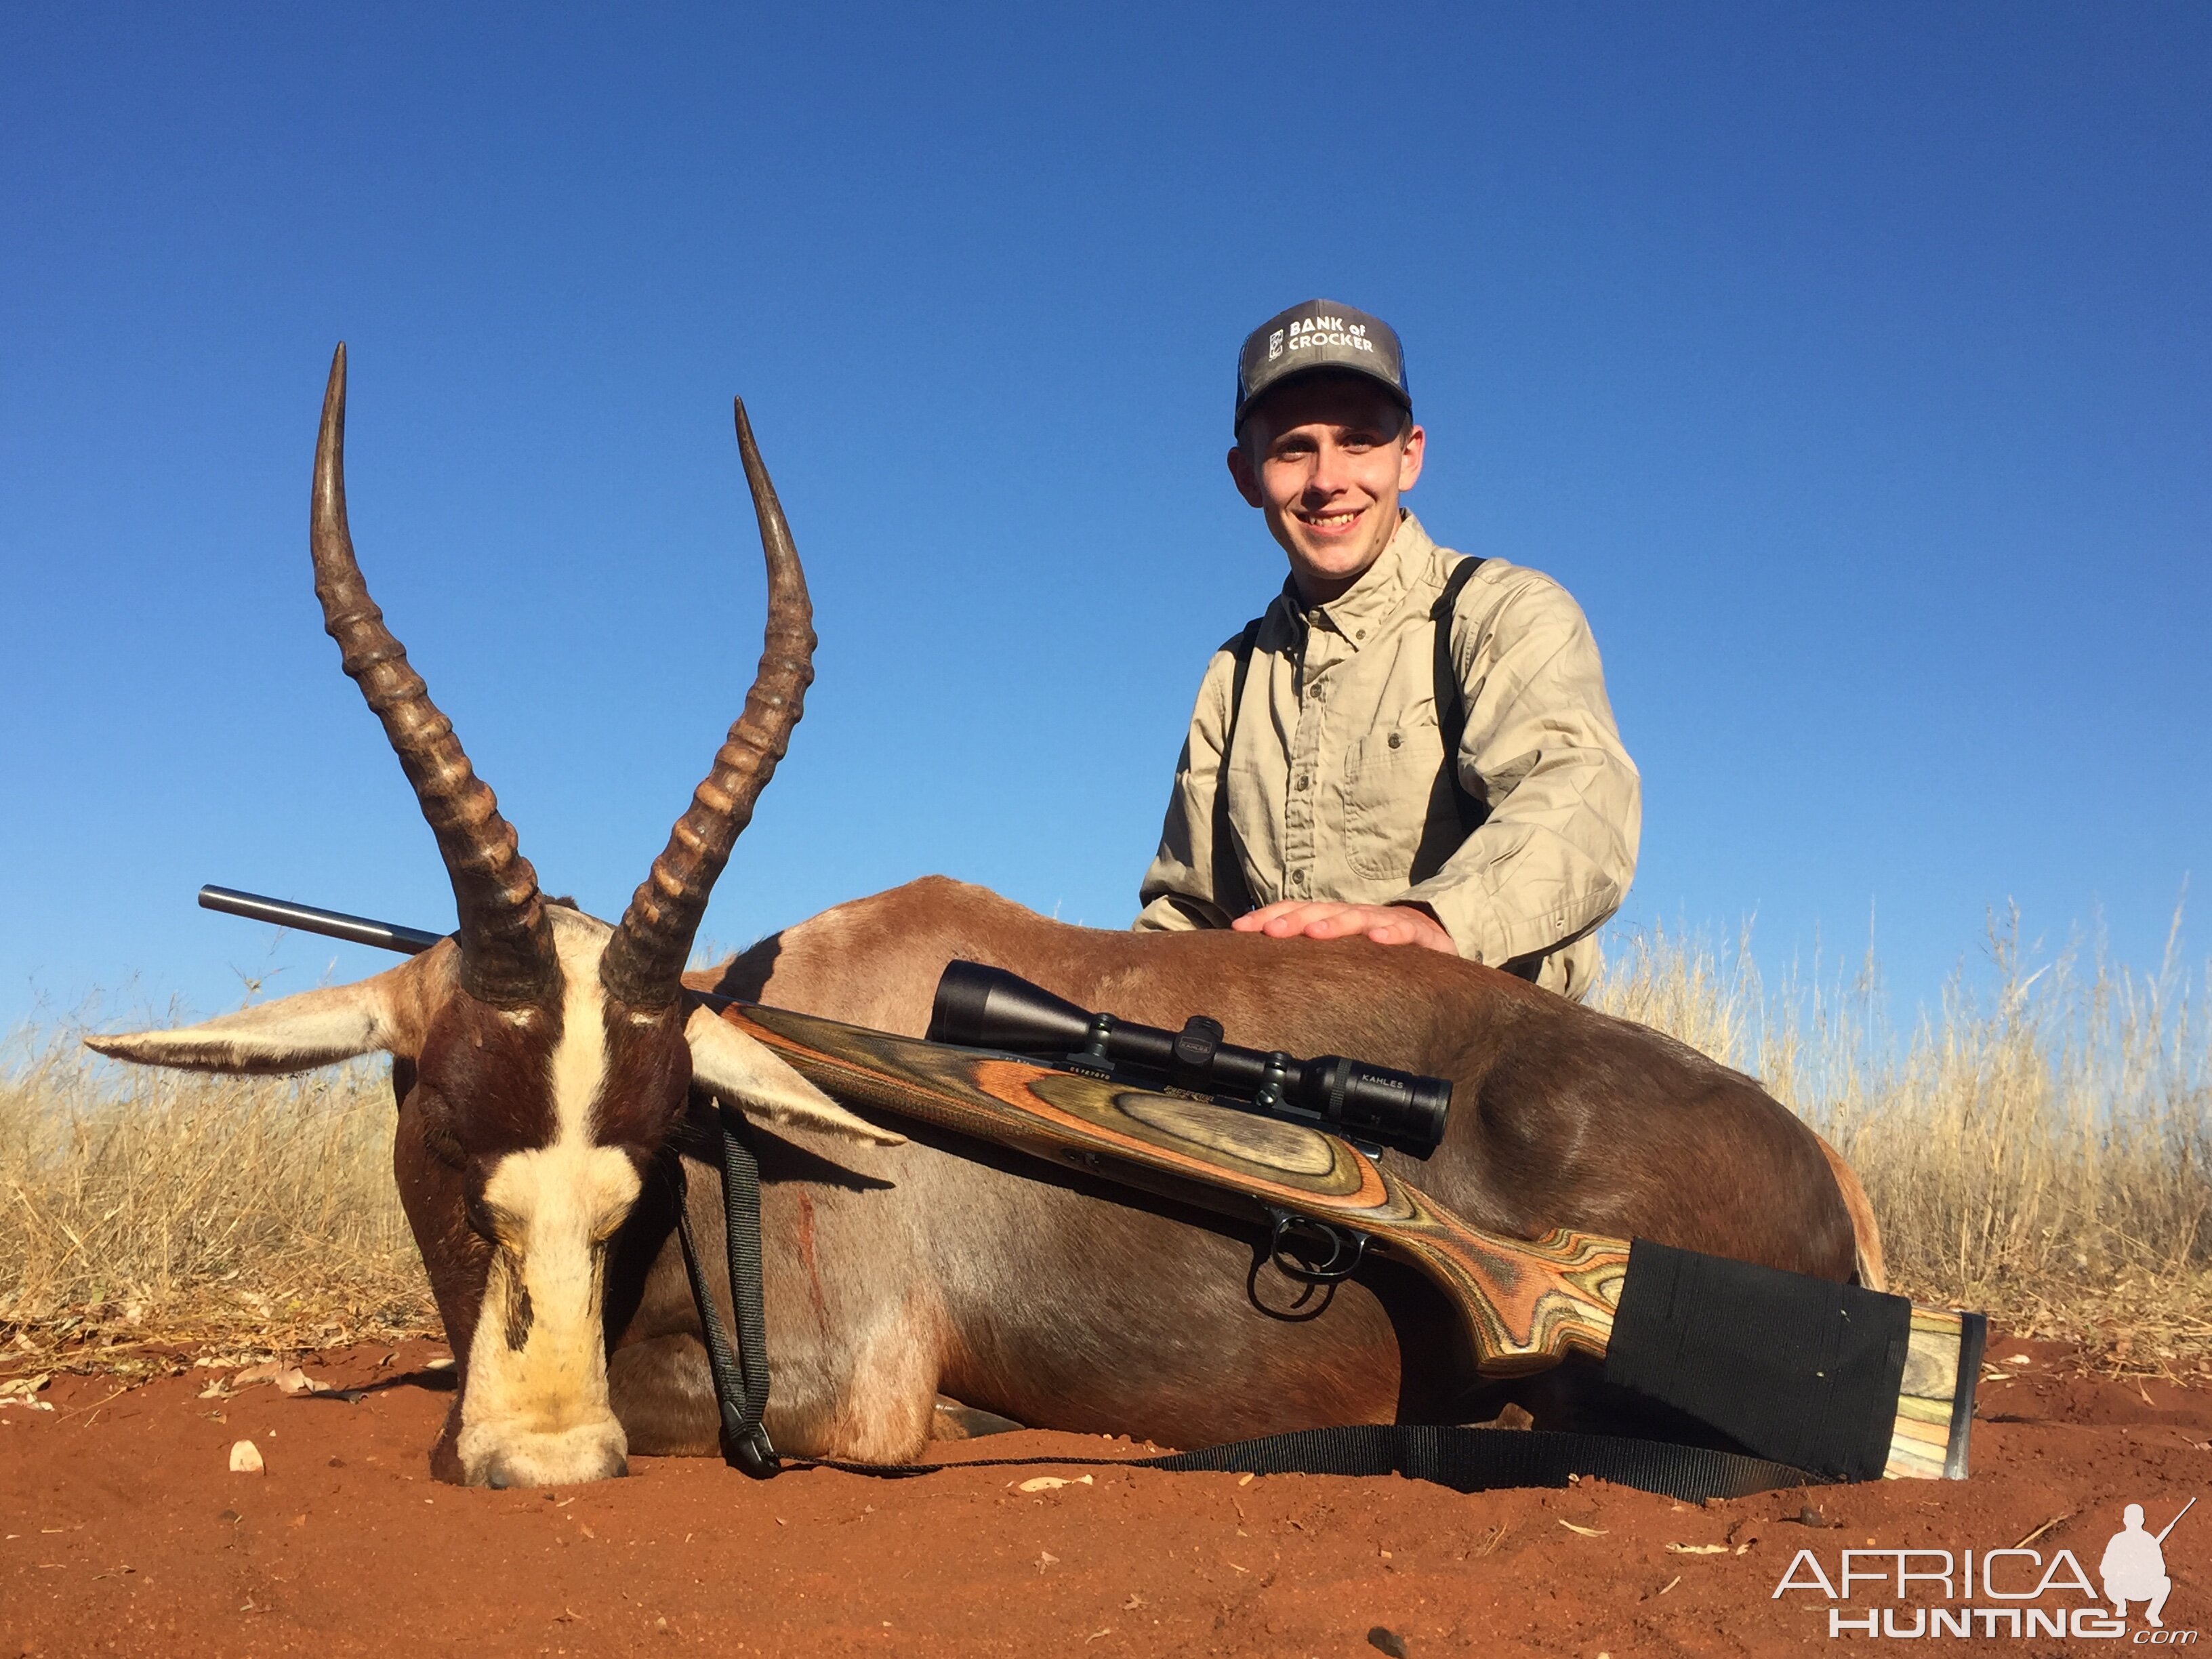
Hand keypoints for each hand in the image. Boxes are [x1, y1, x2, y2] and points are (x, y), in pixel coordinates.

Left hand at [1231, 901, 1456, 953]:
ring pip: (1357, 917)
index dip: (1267, 917)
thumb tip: (1263, 975)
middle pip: (1320, 911)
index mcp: (1333, 919)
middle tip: (1271, 932)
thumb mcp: (1343, 955)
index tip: (1240, 929)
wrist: (1437, 940)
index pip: (1295, 912)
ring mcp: (1387, 922)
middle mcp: (1355, 915)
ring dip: (1335, 924)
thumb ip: (1310, 960)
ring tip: (1315, 933)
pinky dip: (1393, 934)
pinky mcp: (1421, 934)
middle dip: (1293, 920)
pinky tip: (1379, 941)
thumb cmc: (1380, 952)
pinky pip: (1406, 932)